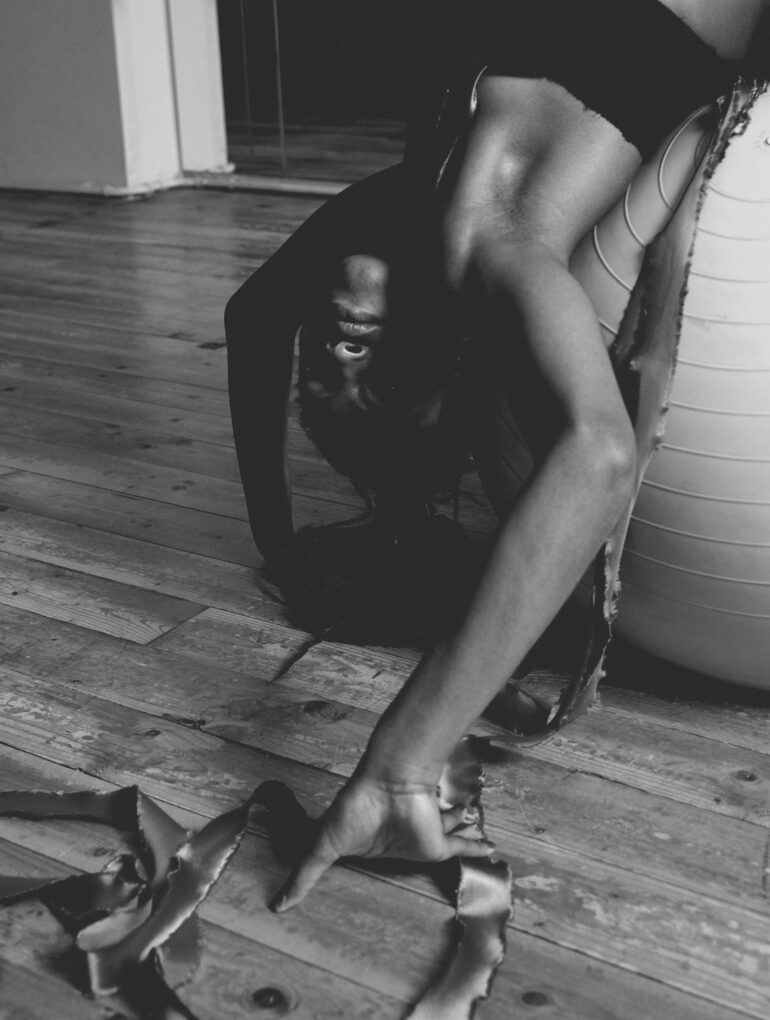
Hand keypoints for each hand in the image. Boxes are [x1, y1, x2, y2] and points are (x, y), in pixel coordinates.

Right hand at [271, 775, 493, 911]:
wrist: (386, 783)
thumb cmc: (355, 809)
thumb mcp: (324, 846)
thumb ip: (305, 875)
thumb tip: (276, 906)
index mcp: (374, 847)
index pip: (380, 861)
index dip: (385, 867)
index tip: (388, 878)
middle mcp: (399, 843)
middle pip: (417, 851)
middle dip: (429, 850)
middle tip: (439, 862)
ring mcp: (420, 840)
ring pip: (443, 843)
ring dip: (460, 840)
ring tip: (475, 844)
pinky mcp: (440, 841)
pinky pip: (463, 847)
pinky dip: (478, 846)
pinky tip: (491, 848)